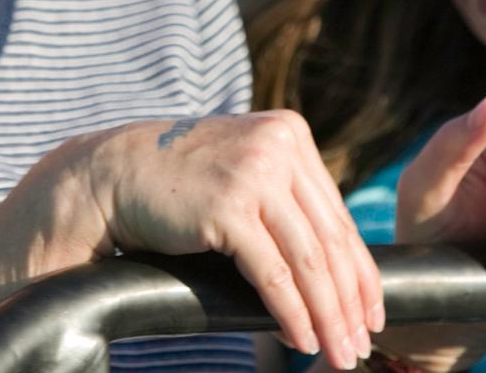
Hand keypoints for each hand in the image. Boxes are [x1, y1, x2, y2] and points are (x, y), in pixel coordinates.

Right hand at [65, 111, 382, 370]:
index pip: (338, 214)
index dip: (361, 270)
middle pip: (331, 239)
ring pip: (309, 260)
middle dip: (350, 301)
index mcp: (290, 134)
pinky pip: (273, 273)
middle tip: (359, 344)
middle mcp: (280, 147)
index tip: (372, 311)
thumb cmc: (180, 185)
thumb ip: (286, 200)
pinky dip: (292, 313)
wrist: (113, 175)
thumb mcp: (244, 176)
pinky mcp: (228, 206)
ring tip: (337, 353)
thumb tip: (335, 269)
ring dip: (328, 316)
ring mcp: (255, 174)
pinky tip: (300, 340)